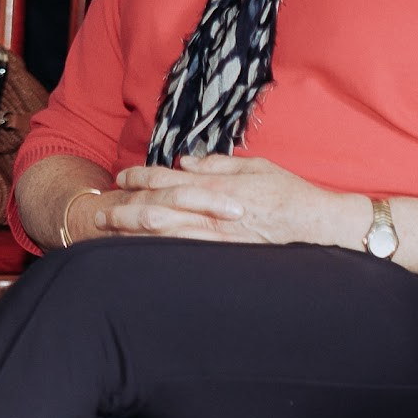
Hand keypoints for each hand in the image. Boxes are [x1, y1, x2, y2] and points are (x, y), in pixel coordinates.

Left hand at [104, 154, 360, 247]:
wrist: (316, 224)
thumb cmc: (289, 192)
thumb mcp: (255, 166)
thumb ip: (219, 163)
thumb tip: (187, 162)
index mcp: (219, 184)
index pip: (171, 178)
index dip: (142, 176)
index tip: (121, 175)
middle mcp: (213, 210)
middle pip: (159, 208)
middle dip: (127, 208)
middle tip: (100, 209)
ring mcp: (217, 236)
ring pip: (166, 234)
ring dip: (136, 233)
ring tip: (112, 232)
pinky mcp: (224, 254)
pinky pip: (186, 253)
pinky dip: (161, 252)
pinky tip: (143, 254)